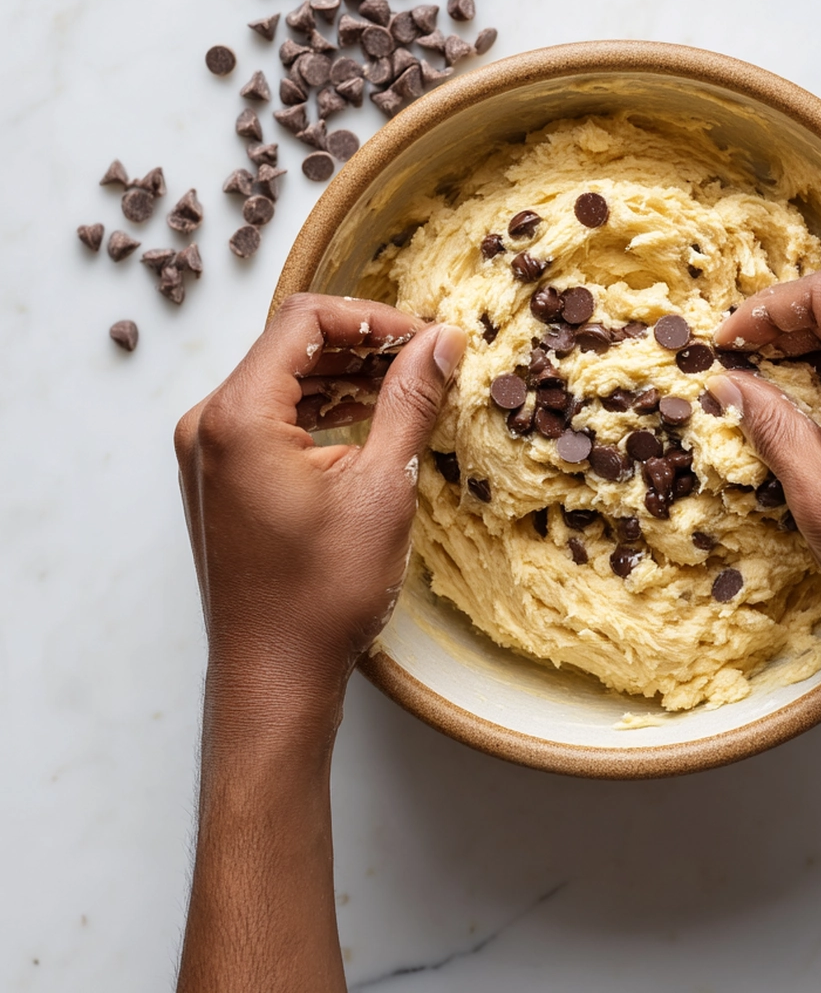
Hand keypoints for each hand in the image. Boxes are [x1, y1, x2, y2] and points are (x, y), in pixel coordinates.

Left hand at [174, 293, 465, 712]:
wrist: (273, 675)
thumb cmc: (322, 593)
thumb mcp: (384, 487)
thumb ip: (410, 401)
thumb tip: (441, 343)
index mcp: (238, 416)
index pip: (306, 320)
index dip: (374, 317)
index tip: (426, 338)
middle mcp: (209, 424)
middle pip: (290, 345)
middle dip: (362, 343)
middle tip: (425, 359)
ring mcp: (207, 452)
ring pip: (280, 379)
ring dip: (343, 375)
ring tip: (406, 385)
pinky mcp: (219, 478)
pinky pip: (269, 417)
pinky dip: (318, 409)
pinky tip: (367, 417)